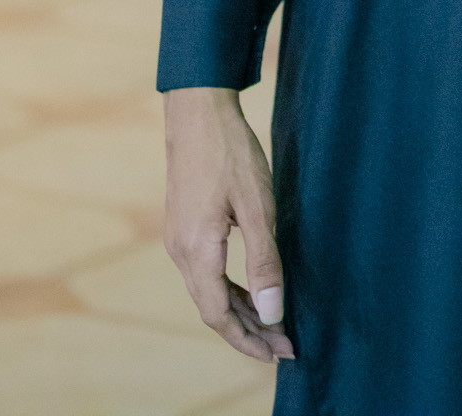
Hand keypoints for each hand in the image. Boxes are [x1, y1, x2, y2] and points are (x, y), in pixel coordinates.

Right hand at [164, 86, 293, 361]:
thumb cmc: (231, 153)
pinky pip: (204, 271)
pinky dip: (228, 287)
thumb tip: (272, 315)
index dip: (248, 340)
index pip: (219, 316)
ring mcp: (178, 238)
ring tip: (271, 323)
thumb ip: (264, 261)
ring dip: (239, 310)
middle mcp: (180, 251)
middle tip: (283, 344)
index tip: (278, 352)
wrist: (198, 110)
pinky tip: (249, 287)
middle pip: (213, 308)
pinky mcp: (182, 225)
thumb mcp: (256, 206)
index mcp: (197, 252)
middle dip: (248, 330)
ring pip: (208, 290)